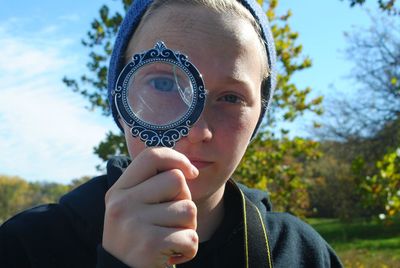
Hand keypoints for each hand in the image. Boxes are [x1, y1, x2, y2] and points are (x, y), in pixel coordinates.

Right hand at [102, 147, 198, 267]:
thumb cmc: (138, 239)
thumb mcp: (134, 208)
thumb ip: (152, 185)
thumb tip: (189, 169)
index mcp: (119, 190)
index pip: (151, 156)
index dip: (177, 158)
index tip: (192, 172)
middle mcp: (122, 204)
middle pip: (177, 180)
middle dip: (185, 200)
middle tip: (171, 221)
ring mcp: (134, 224)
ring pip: (188, 209)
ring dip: (188, 228)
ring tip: (170, 240)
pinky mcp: (149, 245)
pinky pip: (191, 237)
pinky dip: (189, 249)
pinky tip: (172, 255)